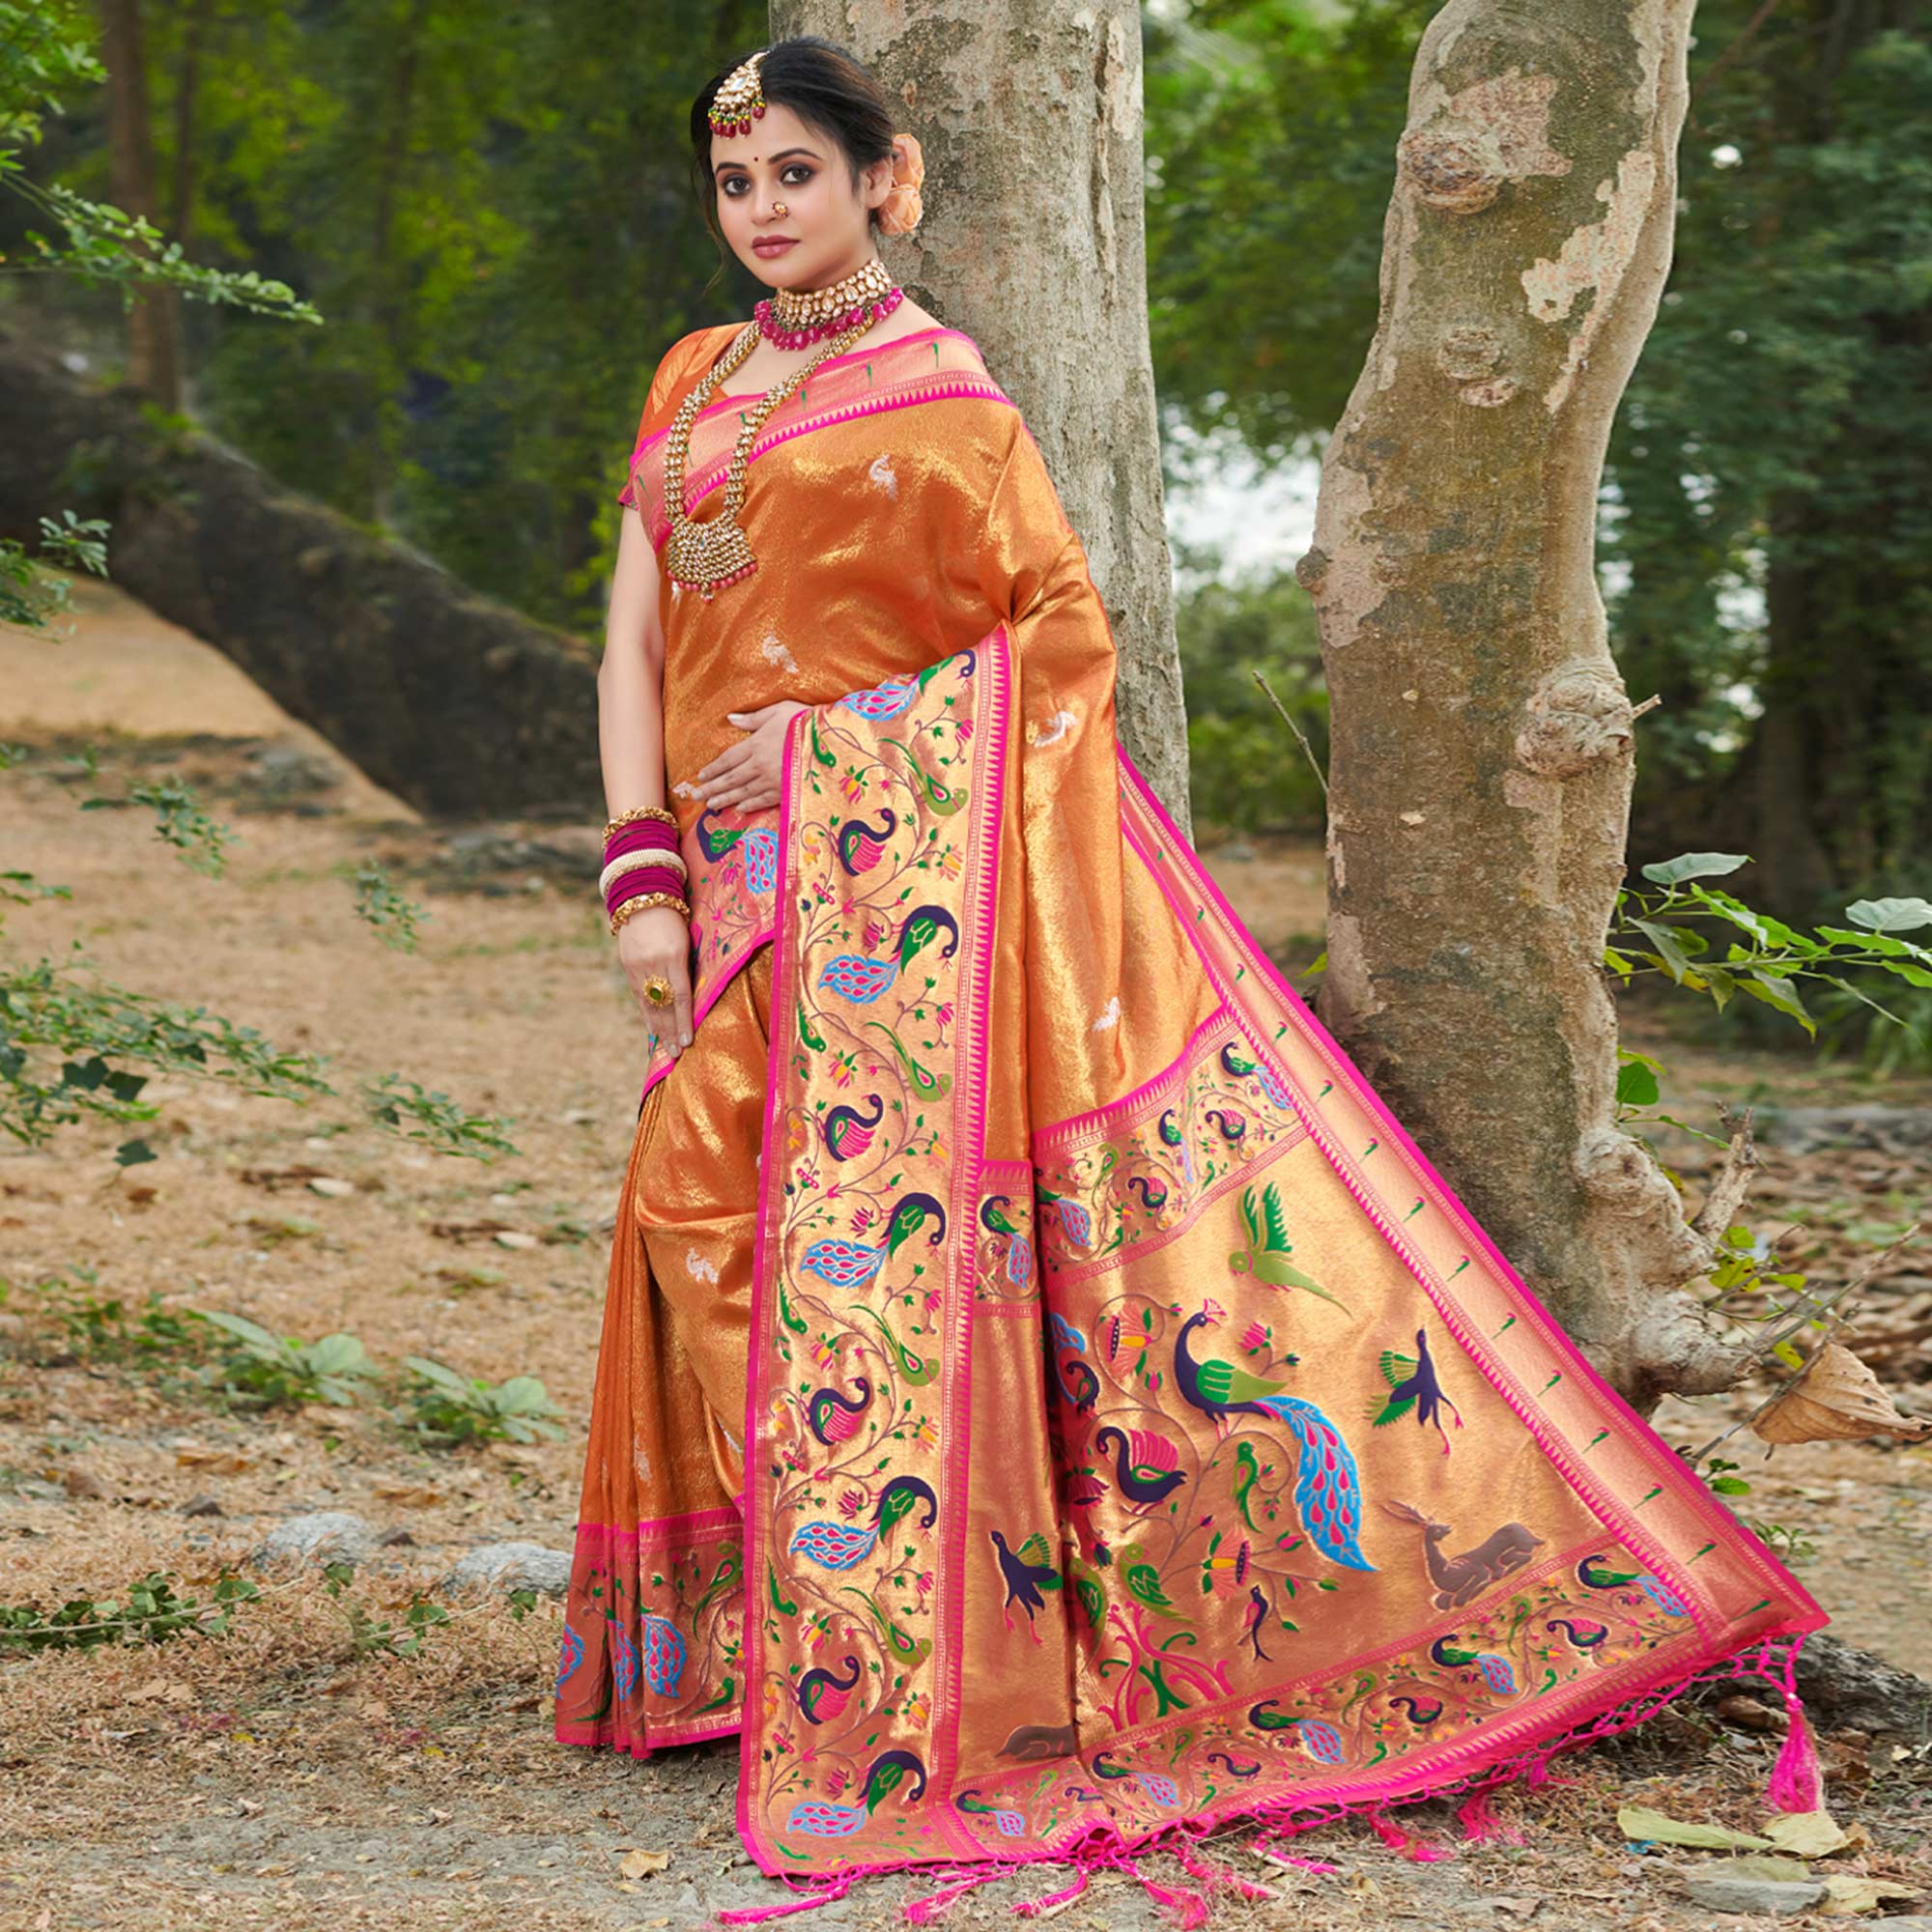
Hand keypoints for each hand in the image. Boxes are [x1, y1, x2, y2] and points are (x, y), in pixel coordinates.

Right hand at [617, 905, 692, 1055]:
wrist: (644, 896)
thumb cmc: (675, 918)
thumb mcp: (686, 939)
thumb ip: (687, 966)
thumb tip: (691, 998)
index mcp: (674, 954)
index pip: (681, 995)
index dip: (684, 1020)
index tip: (688, 1041)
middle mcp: (654, 962)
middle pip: (663, 1004)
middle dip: (670, 1031)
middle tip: (676, 1054)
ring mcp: (637, 965)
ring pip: (649, 1003)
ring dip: (658, 1028)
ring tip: (665, 1048)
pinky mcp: (627, 965)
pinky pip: (637, 995)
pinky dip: (646, 1013)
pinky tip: (651, 1028)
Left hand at [694, 700, 811, 812]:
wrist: (833, 742)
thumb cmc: (807, 721)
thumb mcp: (779, 710)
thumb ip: (754, 718)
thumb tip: (731, 719)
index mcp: (756, 743)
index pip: (728, 759)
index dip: (713, 769)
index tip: (700, 776)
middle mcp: (760, 765)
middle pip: (730, 778)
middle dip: (711, 788)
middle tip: (696, 797)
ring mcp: (772, 780)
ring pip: (742, 792)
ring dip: (724, 799)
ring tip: (710, 805)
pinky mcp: (785, 791)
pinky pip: (762, 800)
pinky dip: (749, 805)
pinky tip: (739, 808)